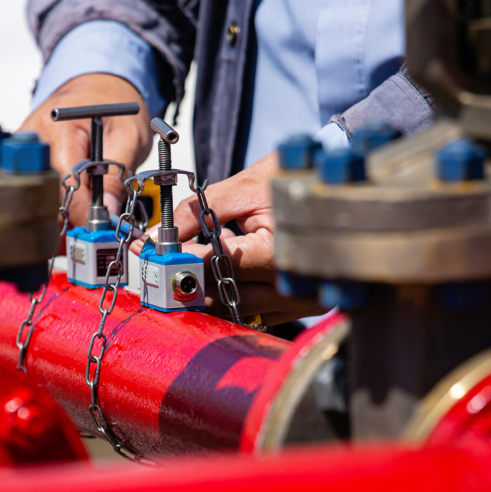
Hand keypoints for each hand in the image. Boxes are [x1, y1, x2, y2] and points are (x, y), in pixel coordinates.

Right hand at [17, 73, 152, 225]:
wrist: (98, 85)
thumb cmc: (112, 102)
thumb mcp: (129, 136)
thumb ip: (116, 174)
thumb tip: (108, 213)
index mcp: (59, 125)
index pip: (64, 180)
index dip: (82, 211)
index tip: (99, 229)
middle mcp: (35, 137)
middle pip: (45, 192)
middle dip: (70, 217)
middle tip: (93, 233)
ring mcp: (27, 148)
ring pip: (39, 195)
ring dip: (62, 213)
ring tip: (85, 222)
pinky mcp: (28, 159)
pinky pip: (39, 189)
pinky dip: (56, 204)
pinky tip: (73, 208)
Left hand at [131, 150, 323, 325]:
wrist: (336, 184)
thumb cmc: (294, 180)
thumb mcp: (243, 187)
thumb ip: (198, 212)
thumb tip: (159, 237)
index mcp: (279, 253)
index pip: (216, 265)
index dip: (180, 259)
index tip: (154, 253)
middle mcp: (292, 285)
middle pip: (222, 295)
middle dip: (189, 278)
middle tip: (164, 262)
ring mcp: (301, 301)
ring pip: (237, 308)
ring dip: (212, 288)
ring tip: (202, 258)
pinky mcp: (303, 307)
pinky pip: (257, 311)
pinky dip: (237, 294)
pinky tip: (232, 269)